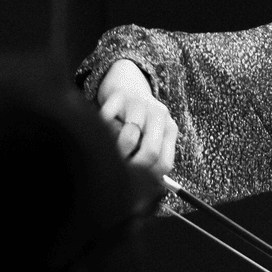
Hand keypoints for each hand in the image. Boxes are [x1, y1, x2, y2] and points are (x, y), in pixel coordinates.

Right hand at [97, 59, 178, 178]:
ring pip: (127, 138)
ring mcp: (139, 104)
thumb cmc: (138, 119)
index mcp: (170, 128)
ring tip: (111, 145)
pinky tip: (103, 128)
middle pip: (150, 152)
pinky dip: (101, 129)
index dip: (148, 177)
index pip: (164, 163)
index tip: (135, 183)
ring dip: (116, 147)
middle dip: (132, 167)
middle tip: (119, 170)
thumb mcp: (152, 135)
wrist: (126, 81)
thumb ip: (151, 159)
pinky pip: (106, 121)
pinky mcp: (118, 96)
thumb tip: (145, 190)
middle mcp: (159, 114)